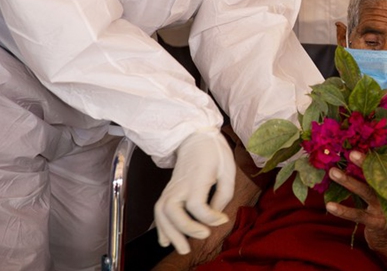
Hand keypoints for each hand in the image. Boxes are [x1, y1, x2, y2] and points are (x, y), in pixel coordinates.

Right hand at [154, 127, 235, 254]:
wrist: (196, 138)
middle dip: (184, 230)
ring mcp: (171, 188)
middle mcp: (180, 184)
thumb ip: (223, 196)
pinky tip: (166, 240)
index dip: (209, 217)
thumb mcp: (228, 171)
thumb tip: (217, 217)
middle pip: (172, 210)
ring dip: (170, 233)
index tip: (222, 220)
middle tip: (202, 238)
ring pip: (161, 213)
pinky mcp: (168, 191)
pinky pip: (159, 211)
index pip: (196, 204)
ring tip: (182, 248)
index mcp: (197, 177)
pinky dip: (161, 227)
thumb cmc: (215, 154)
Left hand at [325, 151, 386, 257]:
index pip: (382, 165)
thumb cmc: (378, 209)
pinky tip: (330, 205)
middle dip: (364, 163)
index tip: (357, 144)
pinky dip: (343, 210)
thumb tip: (346, 158)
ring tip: (332, 172)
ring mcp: (384, 208)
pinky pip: (357, 214)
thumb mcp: (376, 191)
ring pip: (366, 192)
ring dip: (349, 181)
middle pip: (377, 175)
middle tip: (350, 152)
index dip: (370, 155)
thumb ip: (367, 177)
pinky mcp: (376, 222)